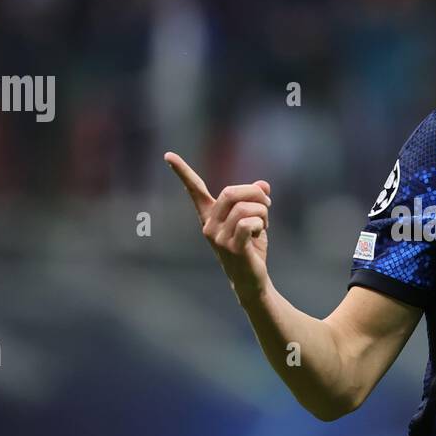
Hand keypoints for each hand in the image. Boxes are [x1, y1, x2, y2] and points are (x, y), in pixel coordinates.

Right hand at [164, 151, 271, 301]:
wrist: (251, 280)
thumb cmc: (251, 248)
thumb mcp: (255, 220)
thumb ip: (256, 201)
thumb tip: (263, 185)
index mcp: (209, 216)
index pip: (194, 190)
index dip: (183, 172)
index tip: (168, 155)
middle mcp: (208, 225)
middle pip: (230, 192)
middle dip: (254, 193)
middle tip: (267, 204)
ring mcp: (218, 237)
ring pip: (244, 208)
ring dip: (262, 212)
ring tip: (264, 225)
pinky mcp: (231, 248)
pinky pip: (248, 223)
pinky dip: (261, 225)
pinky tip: (260, 235)